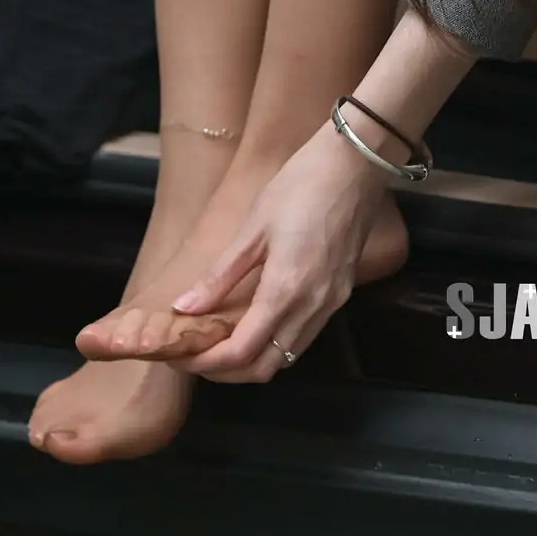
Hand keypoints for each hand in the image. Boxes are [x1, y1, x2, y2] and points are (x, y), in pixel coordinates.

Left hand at [163, 127, 389, 382]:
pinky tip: (255, 325)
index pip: (242, 352)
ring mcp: (331, 304)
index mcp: (286, 290)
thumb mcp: (254, 227)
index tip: (180, 357)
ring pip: (288, 357)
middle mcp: (312, 307)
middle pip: (266, 368)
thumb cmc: (301, 185)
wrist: (356, 164)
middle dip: (226, 372)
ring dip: (251, 362)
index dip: (206, 362)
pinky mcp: (340, 294)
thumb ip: (221, 274)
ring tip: (218, 345)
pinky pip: (304, 337)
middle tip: (194, 356)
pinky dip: (275, 344)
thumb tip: (184, 307)